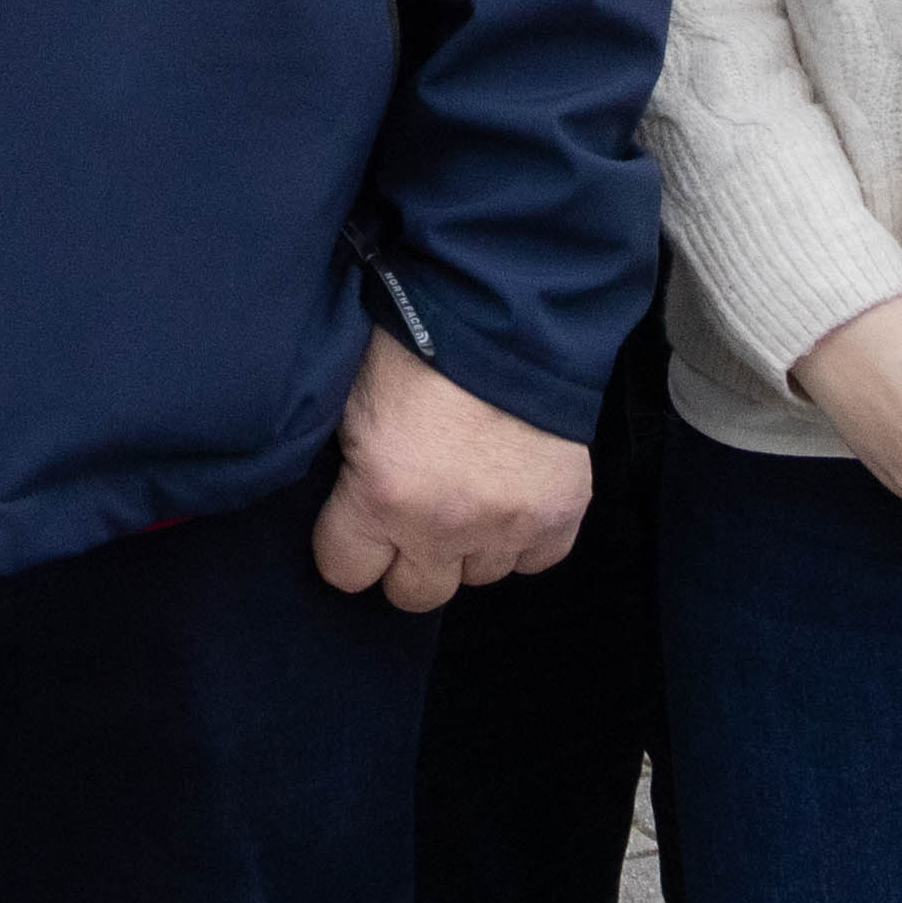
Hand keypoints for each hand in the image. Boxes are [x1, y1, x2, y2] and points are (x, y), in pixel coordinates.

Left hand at [311, 330, 590, 611]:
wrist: (509, 309)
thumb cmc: (418, 340)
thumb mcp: (352, 399)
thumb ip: (347, 466)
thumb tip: (340, 500)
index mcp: (381, 495)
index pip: (346, 572)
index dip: (347, 543)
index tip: (356, 521)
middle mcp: (445, 524)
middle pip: (415, 594)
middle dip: (407, 558)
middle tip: (412, 513)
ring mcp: (509, 524)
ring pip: (478, 577)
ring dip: (468, 545)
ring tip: (466, 493)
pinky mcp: (561, 512)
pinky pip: (536, 560)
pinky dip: (523, 536)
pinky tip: (509, 496)